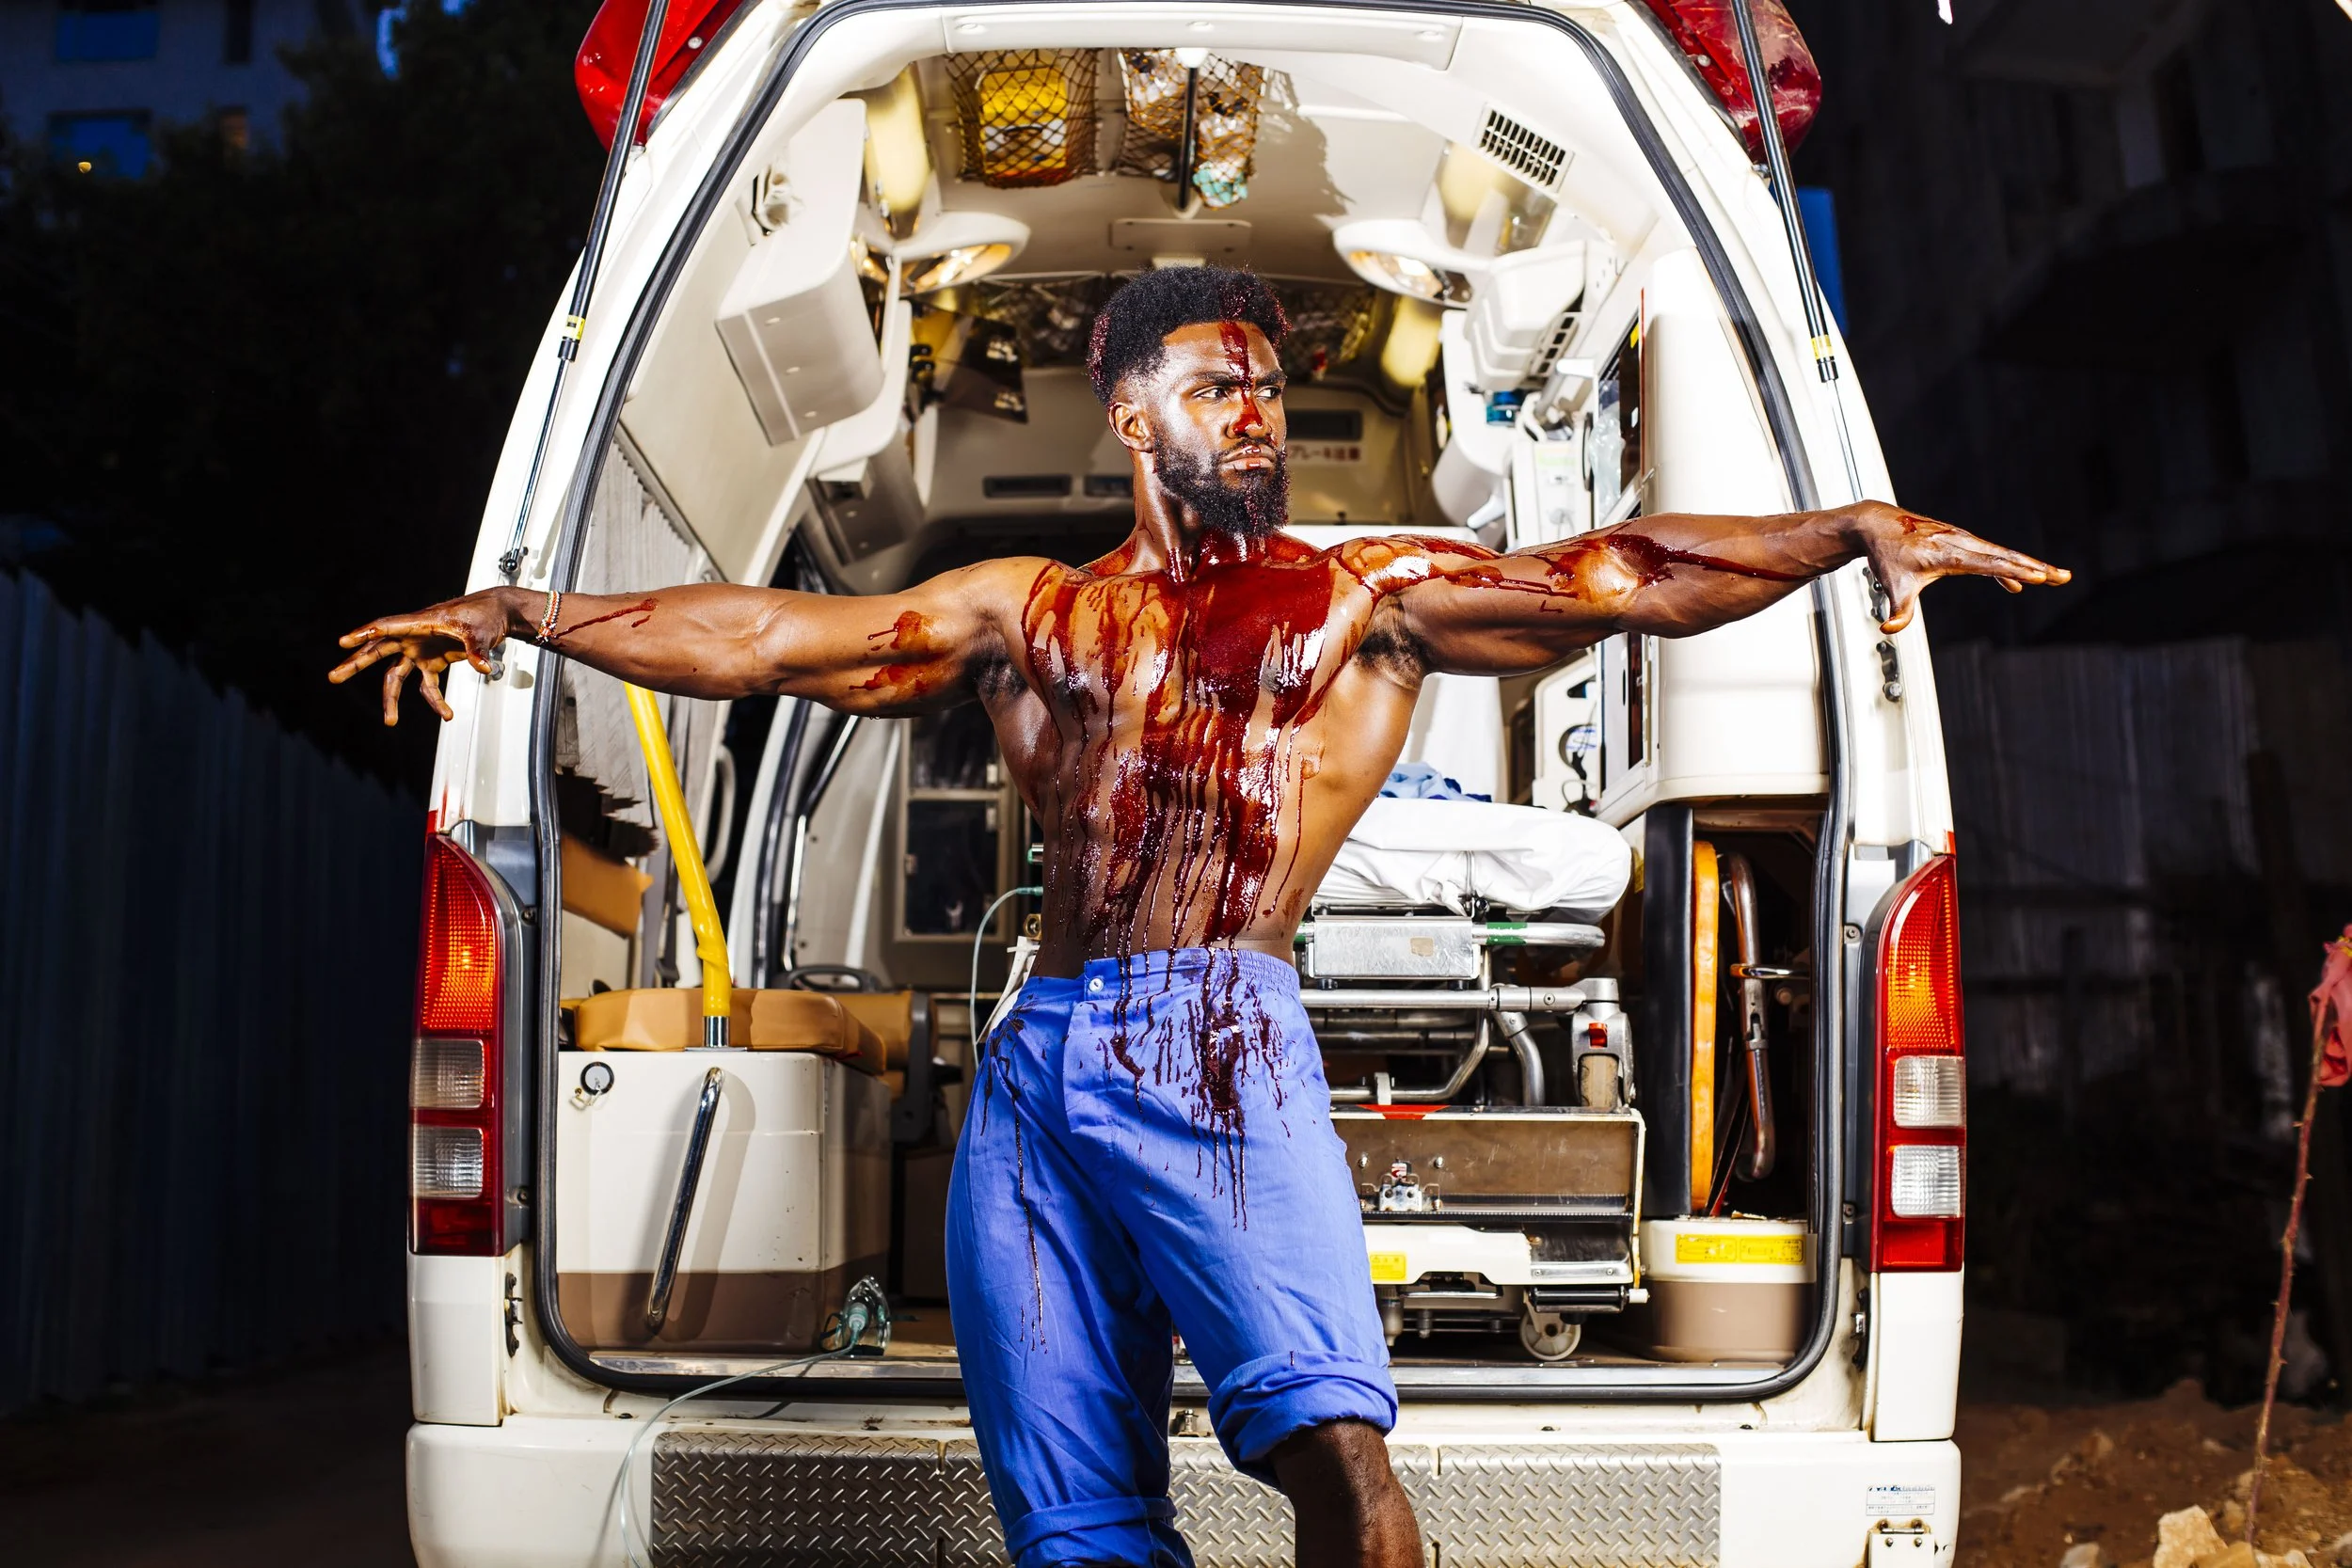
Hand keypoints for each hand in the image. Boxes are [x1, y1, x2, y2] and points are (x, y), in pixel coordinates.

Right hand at [328, 590, 512, 724]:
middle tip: (333, 676)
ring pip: (396, 675)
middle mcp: (414, 637)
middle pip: (378, 651)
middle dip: (356, 664)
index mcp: (421, 622)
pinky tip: (447, 714)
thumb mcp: (482, 633)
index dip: (366, 633)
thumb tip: (482, 666)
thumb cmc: (484, 616)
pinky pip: (426, 685)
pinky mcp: (433, 662)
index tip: (344, 641)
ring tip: (390, 722)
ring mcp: (421, 650)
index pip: (387, 627)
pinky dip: (435, 701)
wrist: (496, 615)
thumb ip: (478, 650)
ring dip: (391, 699)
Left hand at [1850, 501, 2067, 633]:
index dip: (2013, 571)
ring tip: (2055, 578)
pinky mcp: (1960, 542)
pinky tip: (2015, 584)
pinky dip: (2006, 567)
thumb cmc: (1886, 554)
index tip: (2037, 577)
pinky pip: (1990, 555)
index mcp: (1948, 552)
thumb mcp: (1891, 585)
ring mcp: (1962, 540)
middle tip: (2063, 577)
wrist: (1877, 525)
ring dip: (2029, 565)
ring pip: (2001, 554)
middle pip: (2005, 556)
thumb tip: (1889, 629)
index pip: (1988, 563)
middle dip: (2036, 567)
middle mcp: (1960, 542)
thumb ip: (1897, 611)